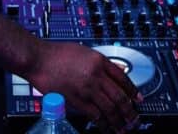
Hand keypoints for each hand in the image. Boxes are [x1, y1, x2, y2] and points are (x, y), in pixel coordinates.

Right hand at [26, 41, 141, 132]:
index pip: (123, 78)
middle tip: (134, 119)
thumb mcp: (83, 51)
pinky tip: (106, 127)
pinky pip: (94, 114)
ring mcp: (86, 88)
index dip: (133, 91)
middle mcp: (96, 75)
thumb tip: (115, 70)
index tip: (138, 99)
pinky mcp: (76, 99)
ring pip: (109, 108)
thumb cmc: (56, 53)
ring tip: (123, 128)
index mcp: (99, 60)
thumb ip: (100, 62)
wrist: (38, 58)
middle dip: (129, 110)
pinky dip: (102, 123)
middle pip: (119, 96)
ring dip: (118, 120)